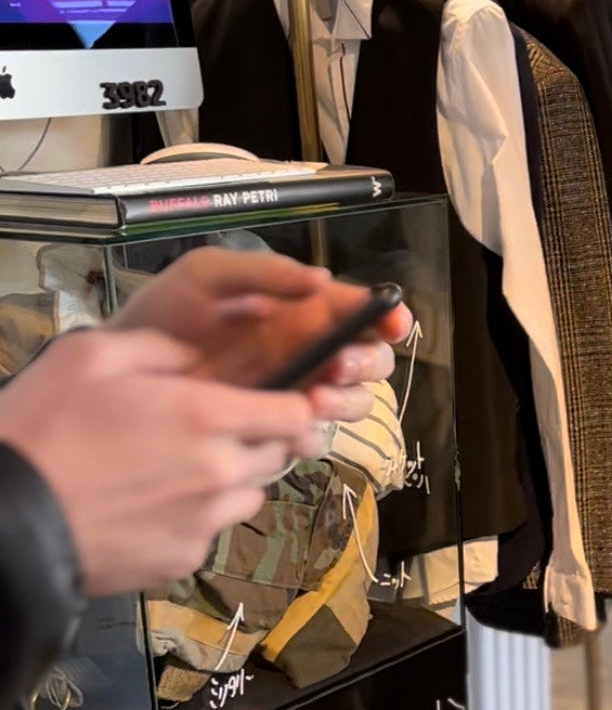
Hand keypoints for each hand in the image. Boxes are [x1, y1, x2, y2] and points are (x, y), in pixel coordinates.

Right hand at [0, 328, 322, 595]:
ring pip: (249, 497)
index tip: (274, 402)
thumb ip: (159, 347)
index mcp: (205, 416)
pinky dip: (194, 519)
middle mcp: (219, 473)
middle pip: (275, 456)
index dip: (290, 405)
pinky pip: (210, 534)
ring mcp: (204, 523)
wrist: (8, 516)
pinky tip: (150, 505)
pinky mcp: (184, 561)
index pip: (295, 414)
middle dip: (255, 441)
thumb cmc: (42, 430)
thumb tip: (195, 356)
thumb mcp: (90, 355)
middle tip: (209, 432)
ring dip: (229, 481)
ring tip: (176, 469)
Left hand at [109, 247, 414, 424]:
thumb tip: (320, 280)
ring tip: (313, 396)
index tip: (393, 323)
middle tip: (337, 363)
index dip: (387, 318)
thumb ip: (263, 271)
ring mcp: (292, 394)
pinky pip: (312, 438)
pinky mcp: (273, 431)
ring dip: (343, 400)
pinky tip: (289, 426)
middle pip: (368, 362)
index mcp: (299, 311)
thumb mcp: (207, 275)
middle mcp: (306, 352)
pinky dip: (310, 433)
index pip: (361, 313)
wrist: (121, 372)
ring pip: (350, 403)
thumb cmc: (161, 318)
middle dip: (364, 363)